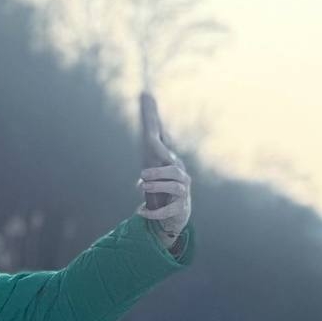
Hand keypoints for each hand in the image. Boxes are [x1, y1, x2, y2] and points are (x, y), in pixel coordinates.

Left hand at [135, 92, 191, 248]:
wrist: (176, 215)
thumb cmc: (162, 189)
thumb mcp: (150, 169)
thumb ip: (148, 147)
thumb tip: (147, 119)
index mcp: (169, 162)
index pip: (160, 140)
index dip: (153, 124)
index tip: (146, 105)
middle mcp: (179, 174)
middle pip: (173, 166)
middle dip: (158, 166)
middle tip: (142, 171)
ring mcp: (182, 191)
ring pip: (174, 184)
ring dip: (156, 184)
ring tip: (142, 186)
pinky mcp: (180, 208)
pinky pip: (168, 209)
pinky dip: (153, 212)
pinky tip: (139, 212)